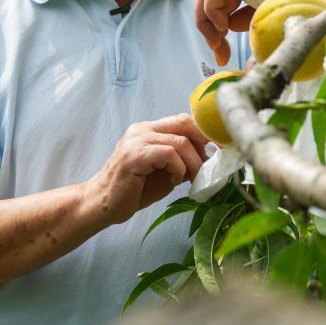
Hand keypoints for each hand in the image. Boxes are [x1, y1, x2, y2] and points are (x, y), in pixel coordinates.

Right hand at [87, 114, 209, 224]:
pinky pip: (168, 154)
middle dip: (207, 142)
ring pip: (180, 141)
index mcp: (150, 129)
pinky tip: (174, 180)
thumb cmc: (134, 189)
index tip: (223, 148)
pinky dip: (178, 168)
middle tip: (215, 162)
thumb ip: (183, 160)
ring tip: (192, 179)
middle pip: (186, 123)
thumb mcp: (165, 171)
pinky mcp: (134, 155)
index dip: (208, 133)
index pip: (186, 120)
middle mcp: (143, 129)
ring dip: (194, 163)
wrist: (102, 204)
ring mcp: (137, 140)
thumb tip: (211, 158)